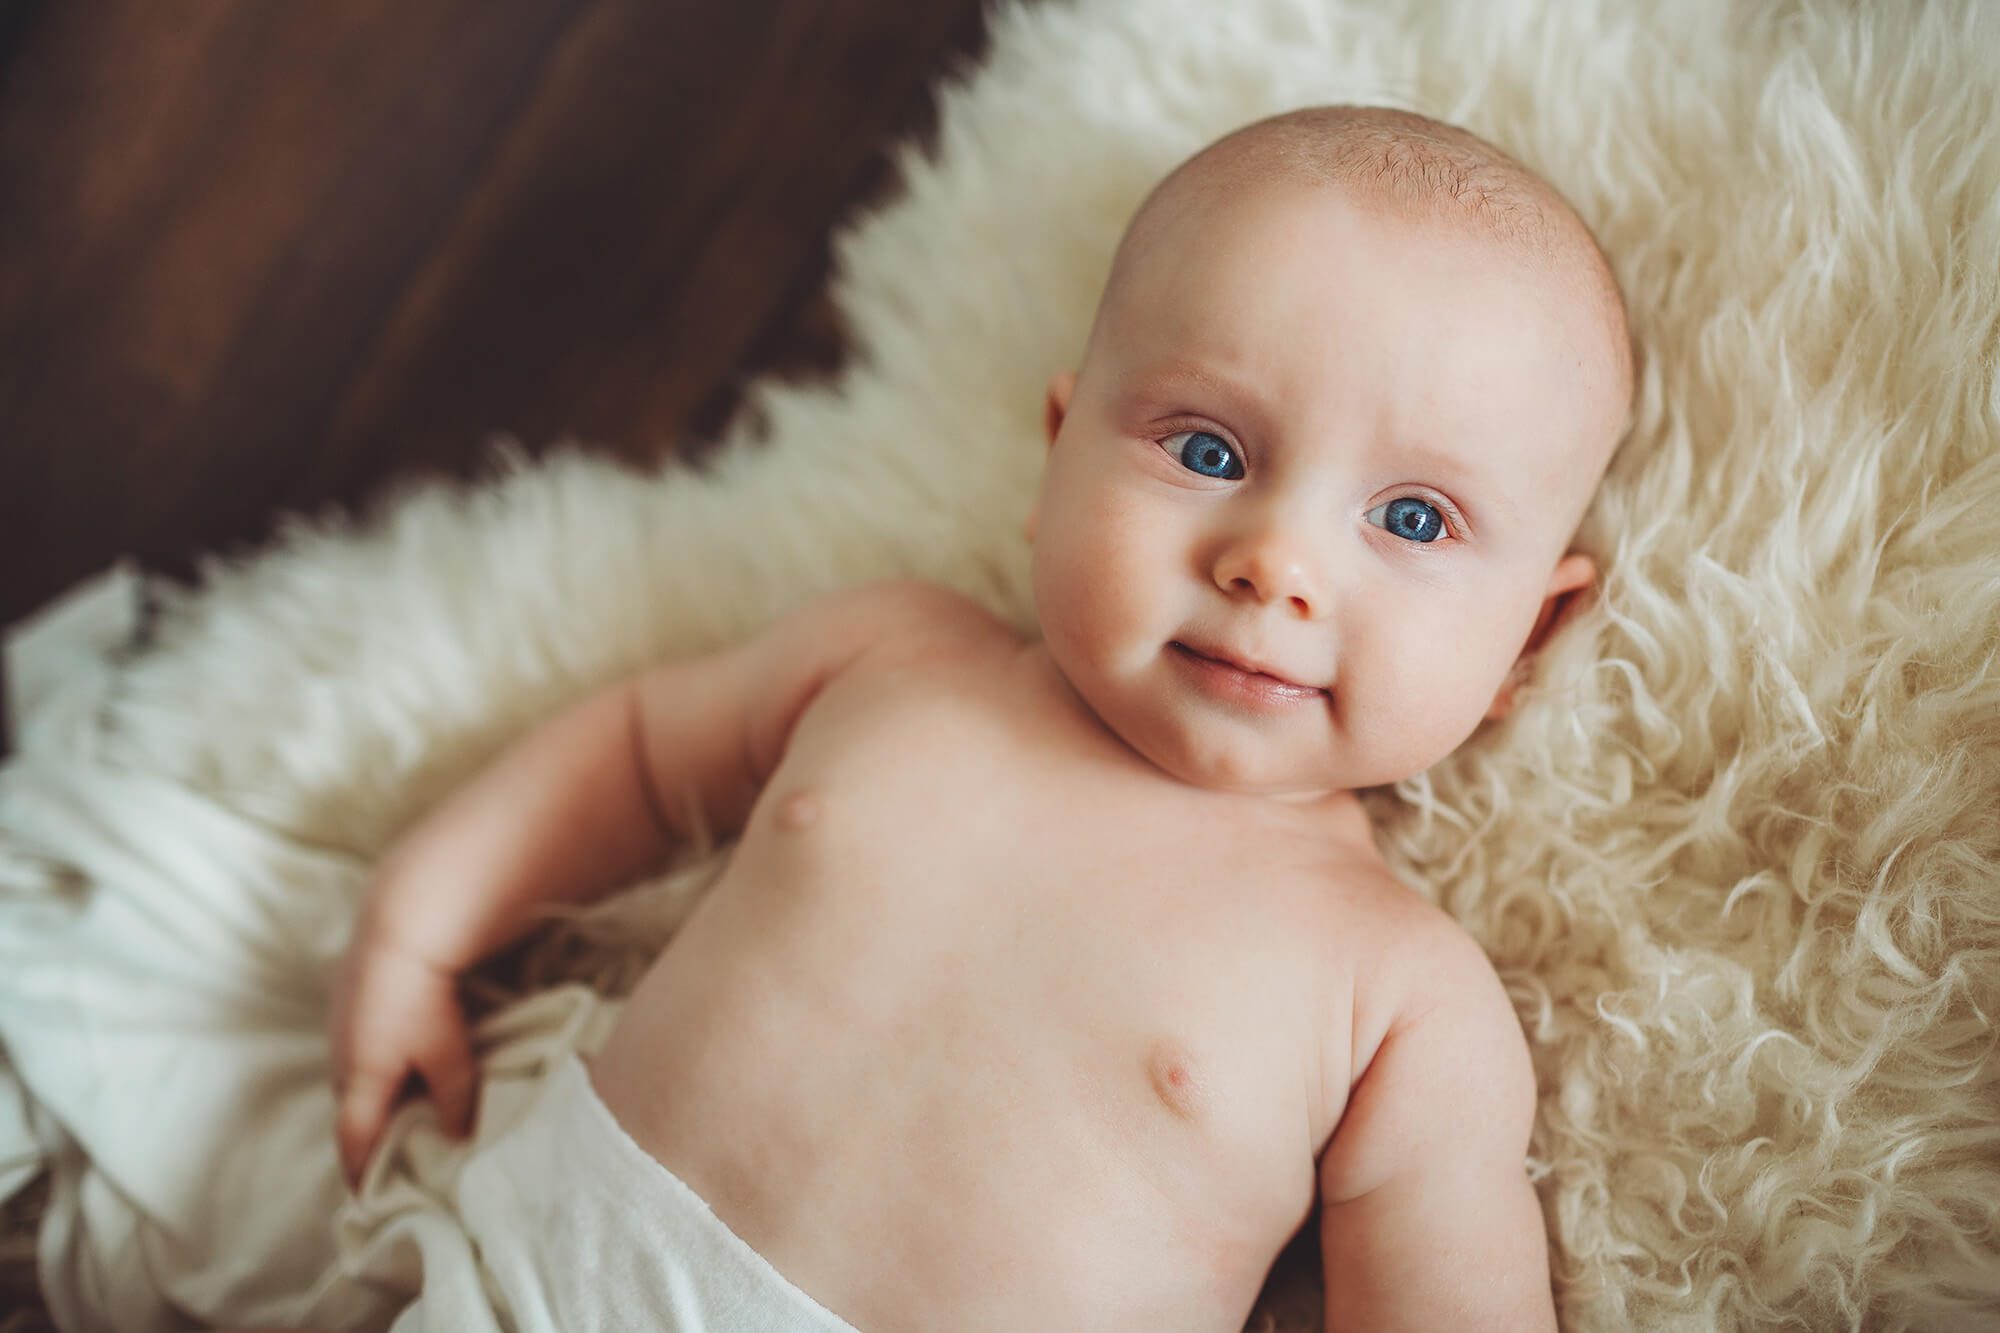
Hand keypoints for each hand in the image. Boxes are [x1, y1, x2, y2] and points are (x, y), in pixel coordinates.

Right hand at [330, 922, 478, 1190]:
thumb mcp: (448, 1054)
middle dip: (369, 1134)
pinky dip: (377, 1065)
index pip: (353, 1141)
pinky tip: (400, 1056)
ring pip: (356, 1077)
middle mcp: (341, 1058)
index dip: (360, 1172)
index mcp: (361, 1080)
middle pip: (353, 1110)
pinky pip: (359, 1048)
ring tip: (401, 1109)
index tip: (367, 1199)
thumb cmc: (424, 998)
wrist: (399, 928)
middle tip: (392, 1155)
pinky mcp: (346, 1000)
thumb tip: (458, 1137)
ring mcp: (339, 1027)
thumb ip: (454, 1098)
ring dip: (374, 1096)